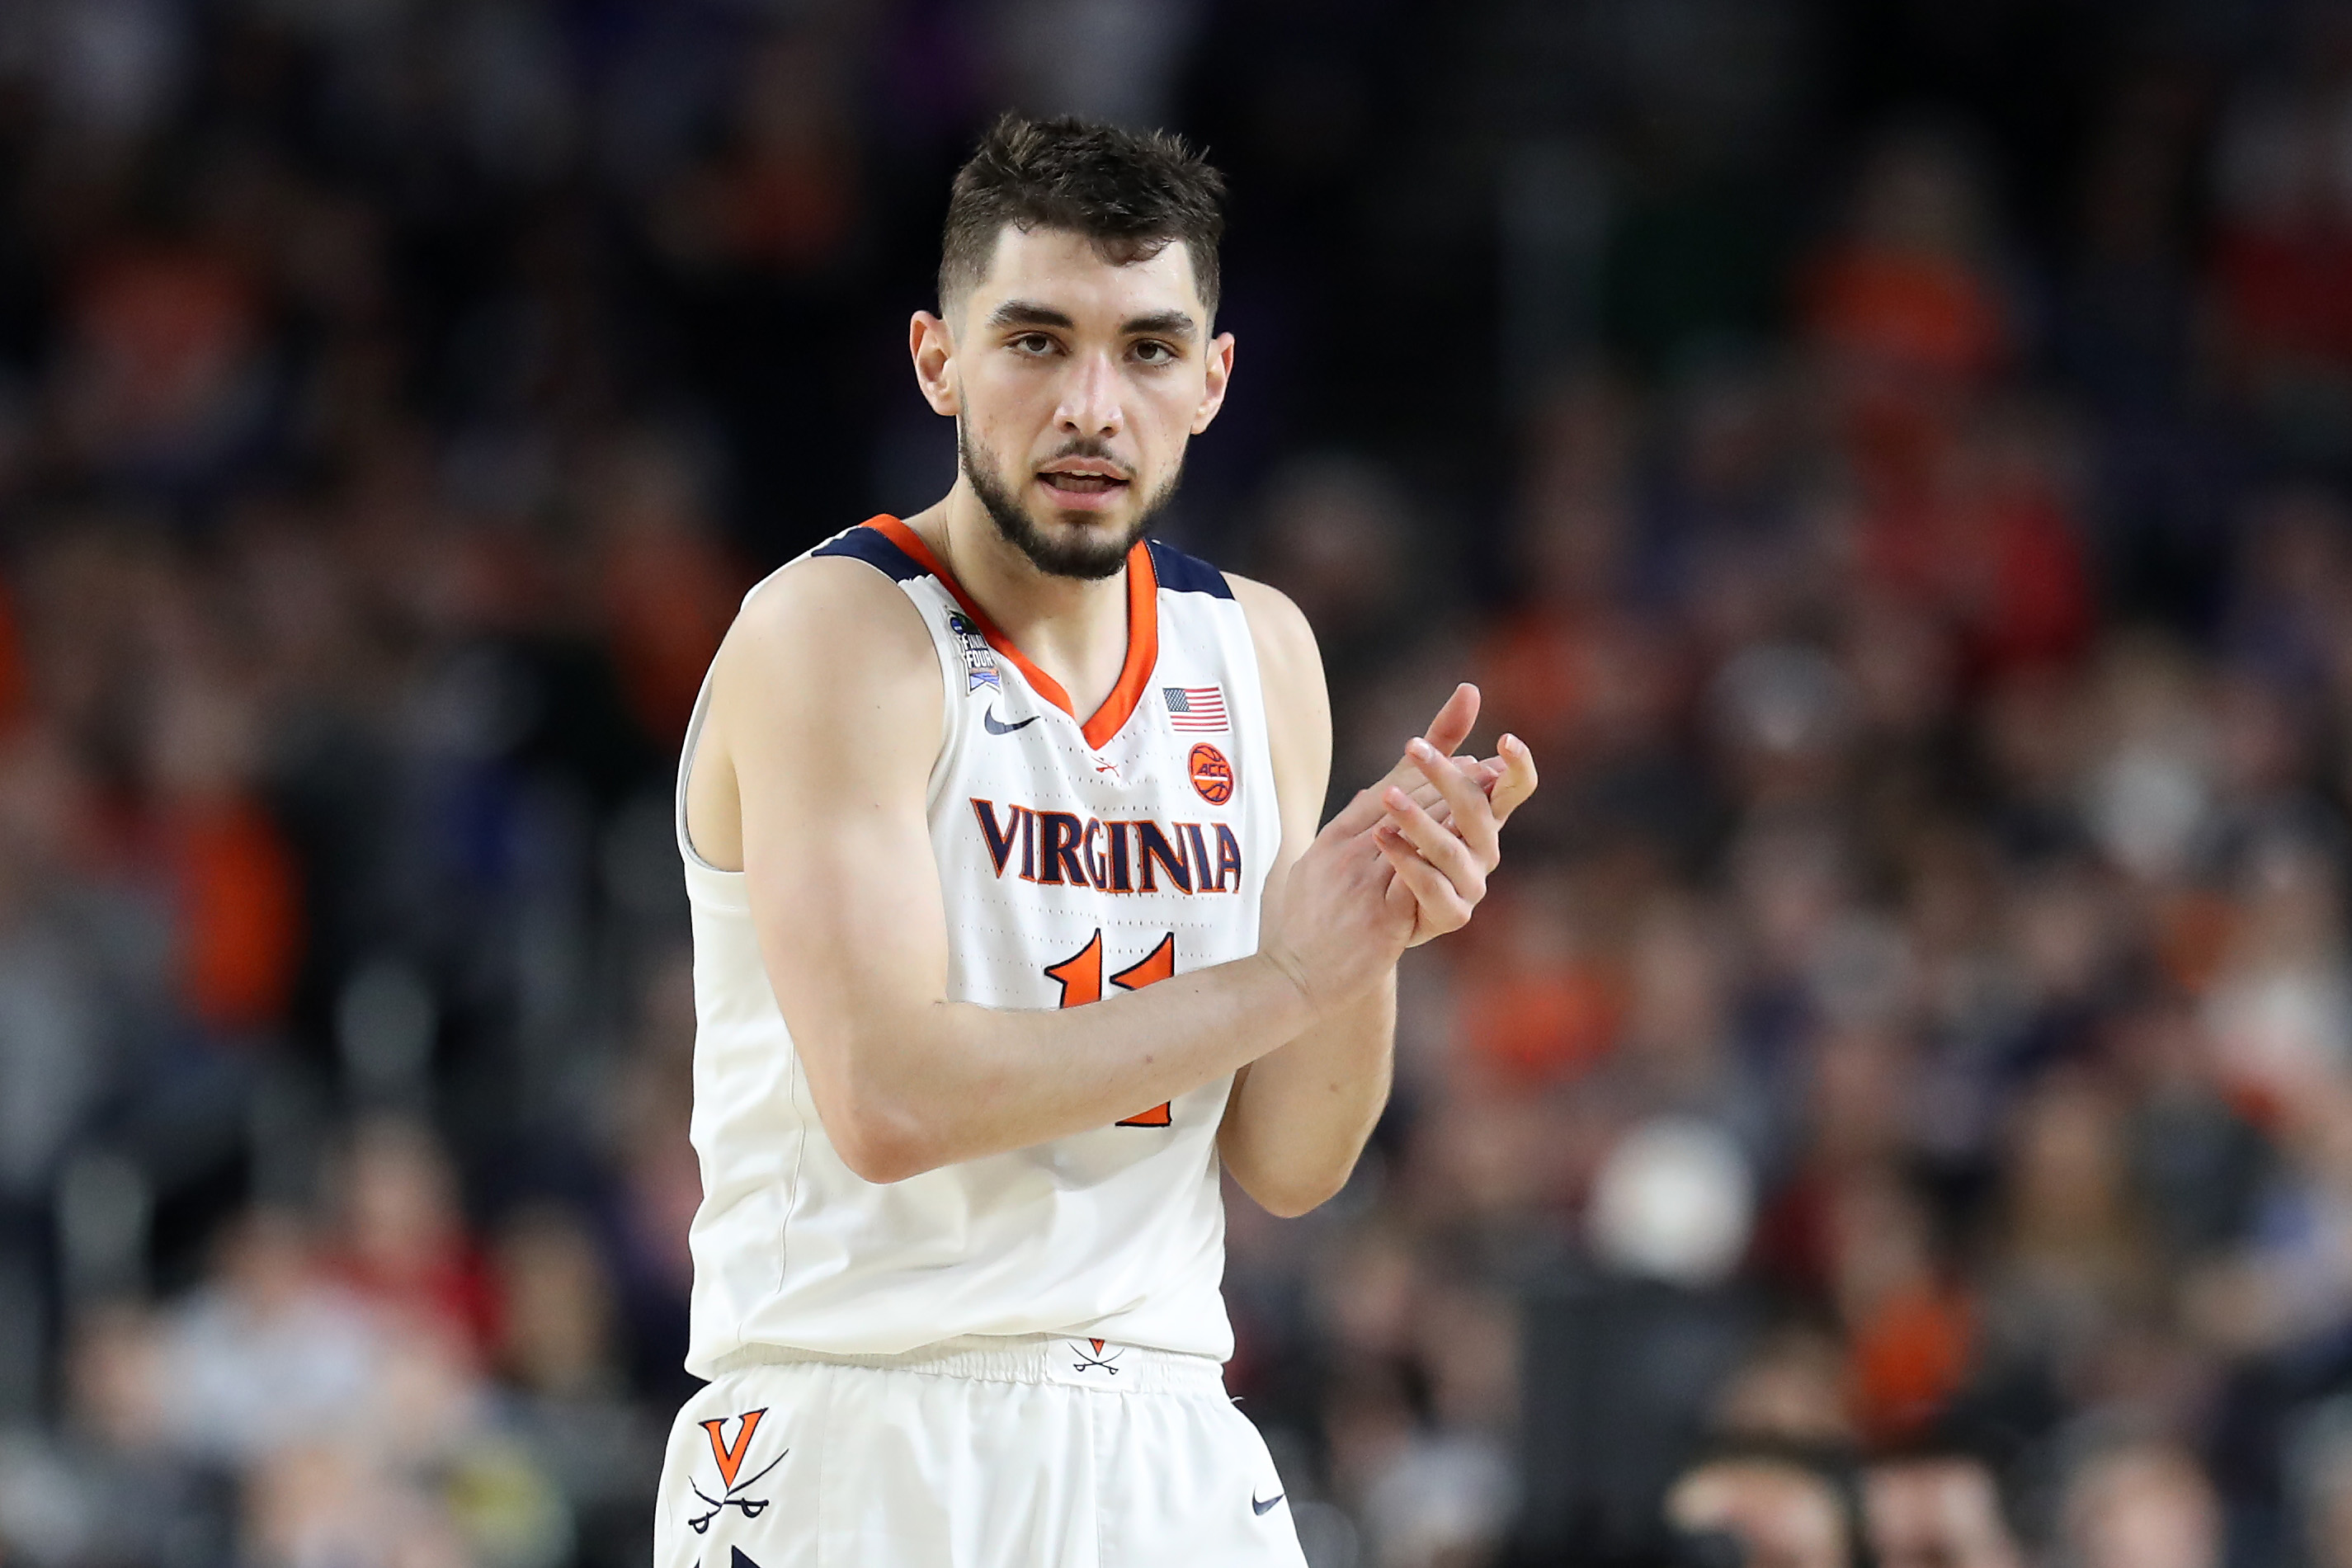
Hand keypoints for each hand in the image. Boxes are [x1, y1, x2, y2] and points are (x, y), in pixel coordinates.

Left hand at [1368, 686, 1537, 945]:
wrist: (1360, 912)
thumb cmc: (1397, 839)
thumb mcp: (1412, 785)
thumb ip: (1444, 740)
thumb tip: (1470, 689)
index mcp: (1482, 817)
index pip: (1515, 788)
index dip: (1519, 766)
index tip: (1506, 739)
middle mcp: (1484, 850)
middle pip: (1477, 810)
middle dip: (1446, 777)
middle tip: (1412, 747)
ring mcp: (1470, 885)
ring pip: (1452, 849)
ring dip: (1419, 820)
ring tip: (1387, 797)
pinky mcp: (1449, 915)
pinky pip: (1432, 887)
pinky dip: (1407, 861)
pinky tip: (1381, 838)